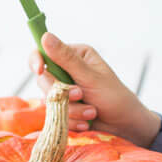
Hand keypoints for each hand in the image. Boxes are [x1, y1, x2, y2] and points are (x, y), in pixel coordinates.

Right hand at [29, 33, 161, 145]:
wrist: (124, 125)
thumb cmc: (114, 97)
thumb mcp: (90, 77)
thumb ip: (66, 59)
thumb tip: (46, 36)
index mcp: (74, 55)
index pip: (43, 52)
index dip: (36, 61)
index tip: (39, 71)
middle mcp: (67, 70)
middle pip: (43, 79)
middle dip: (61, 92)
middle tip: (80, 95)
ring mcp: (64, 90)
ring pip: (49, 99)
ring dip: (71, 110)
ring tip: (92, 112)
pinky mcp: (64, 108)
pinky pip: (55, 115)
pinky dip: (71, 120)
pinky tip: (86, 122)